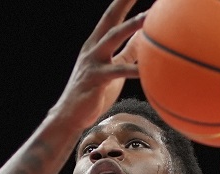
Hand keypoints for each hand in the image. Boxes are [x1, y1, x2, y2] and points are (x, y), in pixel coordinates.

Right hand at [49, 0, 145, 132]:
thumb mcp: (114, 68)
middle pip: (110, 18)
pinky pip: (119, 71)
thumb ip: (129, 52)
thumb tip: (145, 37)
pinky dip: (136, 69)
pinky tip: (150, 69)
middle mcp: (93, 48)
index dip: (123, 2)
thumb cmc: (95, 92)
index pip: (112, 17)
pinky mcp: (96, 79)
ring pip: (113, 37)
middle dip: (123, 2)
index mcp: (97, 44)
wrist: (70, 116)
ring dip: (132, 25)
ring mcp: (93, 62)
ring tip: (149, 16)